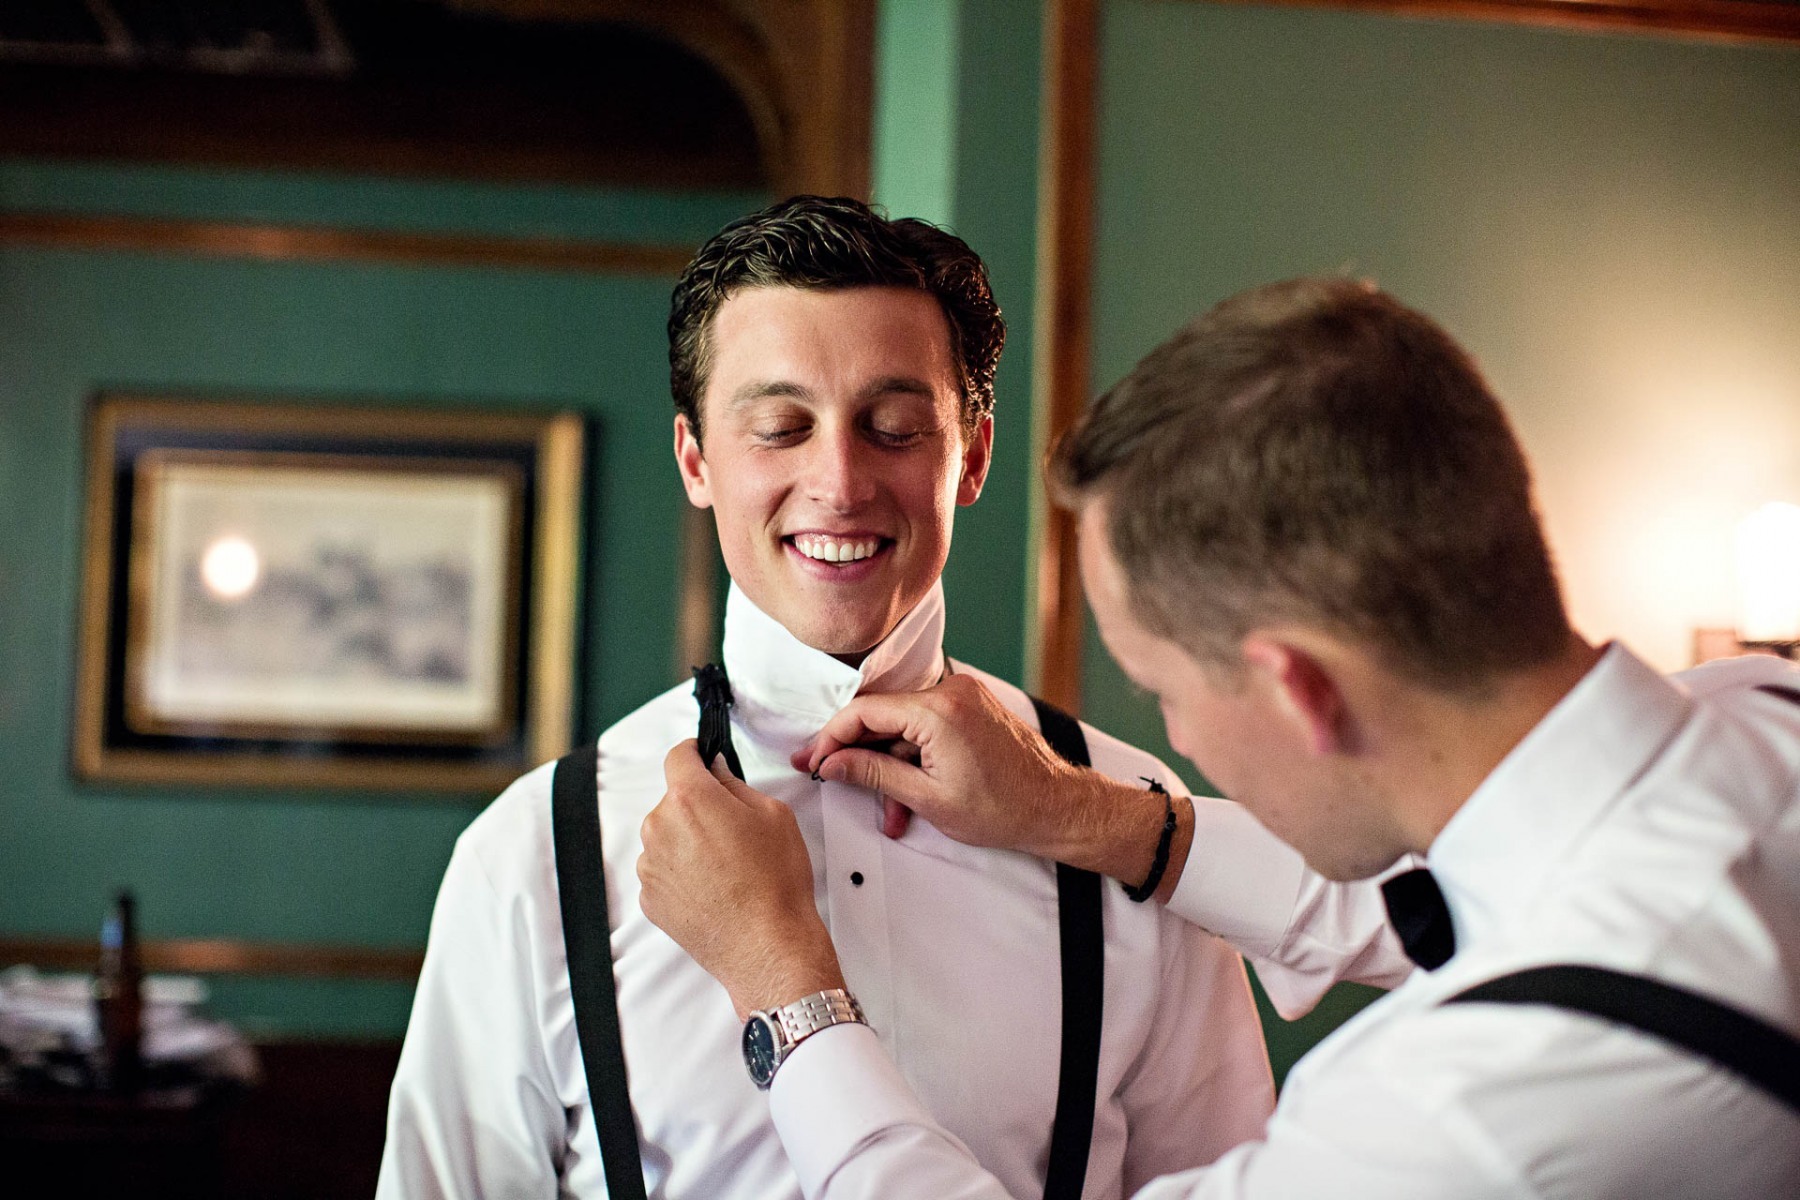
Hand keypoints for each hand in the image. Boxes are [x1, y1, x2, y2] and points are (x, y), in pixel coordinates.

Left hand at [639, 741, 844, 1018]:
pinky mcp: (650, 899)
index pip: (677, 757)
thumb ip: (736, 785)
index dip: (693, 754)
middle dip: (697, 806)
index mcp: (690, 799)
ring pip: (666, 837)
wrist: (767, 947)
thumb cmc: (775, 882)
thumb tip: (716, 774)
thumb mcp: (774, 814)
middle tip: (732, 829)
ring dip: (687, 841)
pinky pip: (663, 870)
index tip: (702, 759)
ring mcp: (650, 866)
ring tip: (725, 867)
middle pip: (672, 801)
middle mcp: (660, 829)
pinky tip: (713, 888)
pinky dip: (682, 873)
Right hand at [793, 675, 1111, 862]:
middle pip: (883, 716)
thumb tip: (832, 763)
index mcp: (939, 709)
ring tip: (891, 813)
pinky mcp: (972, 708)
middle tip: (828, 777)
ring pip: (904, 727)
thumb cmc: (1005, 808)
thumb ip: (873, 774)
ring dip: (890, 767)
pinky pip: (928, 727)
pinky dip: (914, 758)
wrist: (1058, 808)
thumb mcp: (927, 798)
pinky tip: (910, 795)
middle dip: (857, 755)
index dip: (831, 737)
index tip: (813, 760)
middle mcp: (952, 691)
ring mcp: (965, 697)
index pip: (865, 710)